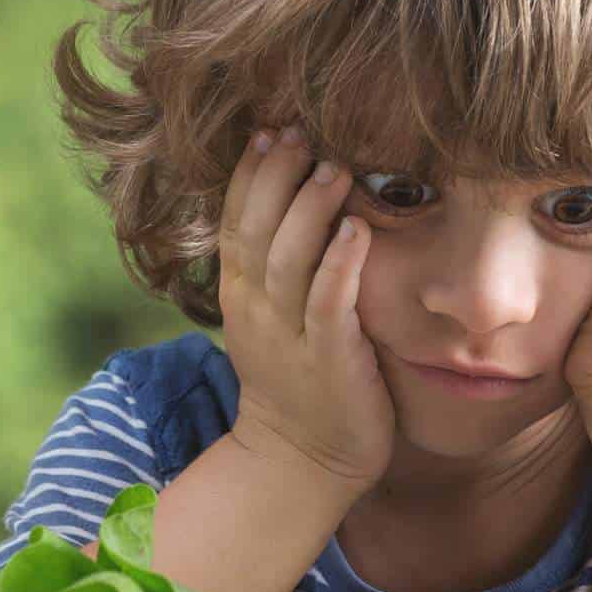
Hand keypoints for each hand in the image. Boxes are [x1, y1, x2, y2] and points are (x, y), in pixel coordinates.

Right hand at [219, 124, 396, 494]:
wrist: (302, 461)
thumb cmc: (300, 381)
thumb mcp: (272, 318)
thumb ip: (280, 265)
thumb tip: (303, 203)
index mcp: (241, 294)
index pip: (234, 220)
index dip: (250, 174)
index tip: (268, 129)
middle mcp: (256, 309)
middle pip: (255, 229)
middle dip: (275, 176)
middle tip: (299, 131)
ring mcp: (290, 336)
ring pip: (288, 260)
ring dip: (310, 210)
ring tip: (334, 167)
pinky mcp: (328, 360)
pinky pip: (329, 303)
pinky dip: (340, 264)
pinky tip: (357, 229)